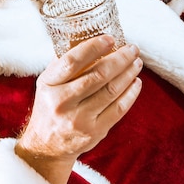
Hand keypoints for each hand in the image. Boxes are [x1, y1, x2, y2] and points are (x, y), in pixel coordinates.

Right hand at [16, 35, 142, 183]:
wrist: (47, 146)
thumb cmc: (50, 106)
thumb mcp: (48, 83)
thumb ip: (64, 63)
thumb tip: (88, 38)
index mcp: (48, 85)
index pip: (72, 62)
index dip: (93, 48)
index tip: (110, 39)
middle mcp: (62, 102)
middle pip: (97, 76)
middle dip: (119, 59)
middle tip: (132, 49)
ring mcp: (79, 119)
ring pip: (111, 91)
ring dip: (128, 74)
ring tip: (136, 63)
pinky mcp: (94, 132)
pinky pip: (118, 109)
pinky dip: (131, 93)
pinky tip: (136, 82)